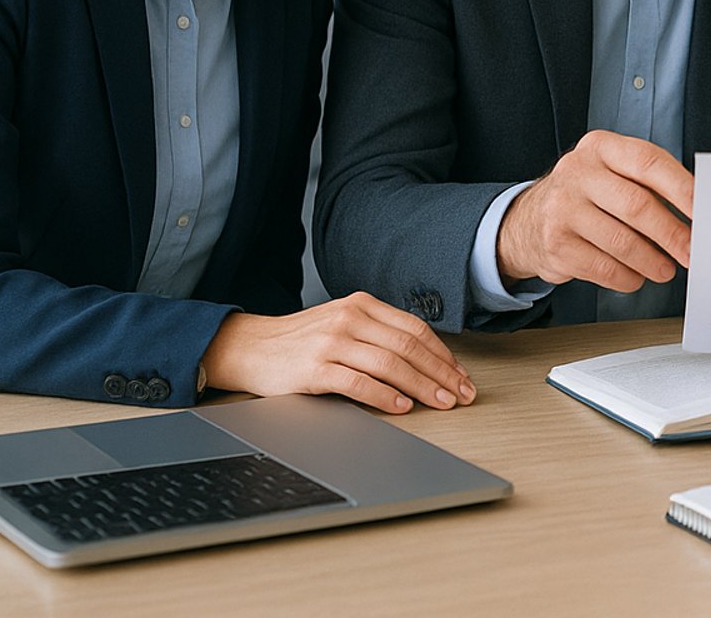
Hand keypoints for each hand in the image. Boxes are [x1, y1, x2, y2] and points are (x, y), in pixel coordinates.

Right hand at [201, 291, 475, 413]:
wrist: (250, 347)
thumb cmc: (302, 340)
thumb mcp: (343, 322)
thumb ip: (379, 333)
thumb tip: (426, 359)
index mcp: (363, 304)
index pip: (416, 329)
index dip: (443, 355)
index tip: (461, 375)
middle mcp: (350, 318)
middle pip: (409, 347)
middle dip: (442, 373)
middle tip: (461, 394)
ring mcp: (332, 342)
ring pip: (391, 364)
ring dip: (422, 387)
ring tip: (441, 402)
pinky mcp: (314, 368)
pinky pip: (359, 383)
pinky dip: (385, 396)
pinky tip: (402, 406)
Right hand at [496, 131, 693, 291]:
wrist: (527, 221)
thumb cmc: (587, 195)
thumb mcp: (611, 172)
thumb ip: (649, 183)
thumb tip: (697, 212)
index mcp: (600, 147)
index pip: (648, 162)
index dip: (681, 187)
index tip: (706, 210)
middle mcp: (578, 172)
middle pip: (636, 205)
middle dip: (672, 233)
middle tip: (693, 251)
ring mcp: (562, 209)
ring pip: (621, 241)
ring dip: (652, 261)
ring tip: (667, 269)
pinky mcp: (556, 244)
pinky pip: (603, 267)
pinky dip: (627, 277)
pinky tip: (636, 276)